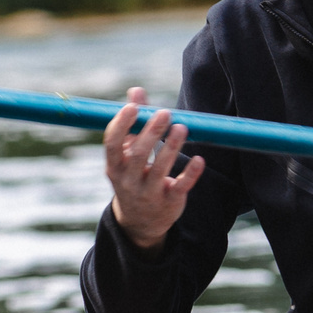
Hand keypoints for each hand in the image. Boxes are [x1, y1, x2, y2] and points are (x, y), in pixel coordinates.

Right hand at [105, 87, 204, 251]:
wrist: (140, 222)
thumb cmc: (134, 176)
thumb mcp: (128, 155)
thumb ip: (133, 123)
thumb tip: (136, 90)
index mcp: (115, 166)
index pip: (112, 144)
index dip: (121, 125)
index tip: (133, 107)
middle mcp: (128, 181)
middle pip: (139, 155)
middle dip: (151, 133)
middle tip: (165, 112)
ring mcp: (149, 193)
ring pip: (160, 170)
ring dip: (172, 148)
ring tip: (182, 127)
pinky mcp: (169, 202)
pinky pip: (181, 187)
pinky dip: (191, 173)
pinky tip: (200, 160)